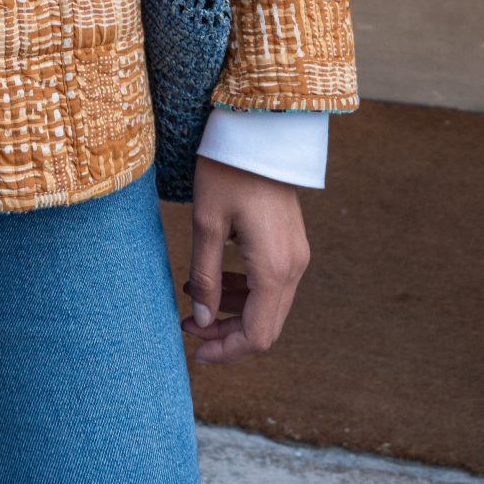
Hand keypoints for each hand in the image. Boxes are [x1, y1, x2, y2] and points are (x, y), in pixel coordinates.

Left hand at [181, 157, 310, 364]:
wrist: (259, 130)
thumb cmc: (228, 170)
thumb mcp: (206, 223)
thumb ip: (205, 277)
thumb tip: (202, 322)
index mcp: (274, 268)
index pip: (257, 336)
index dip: (226, 351)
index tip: (195, 352)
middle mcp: (293, 267)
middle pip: (265, 326)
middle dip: (226, 333)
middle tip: (187, 326)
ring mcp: (296, 255)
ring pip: (268, 305)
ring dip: (233, 311)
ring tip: (193, 299)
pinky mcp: (291, 243)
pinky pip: (270, 283)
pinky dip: (243, 290)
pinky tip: (213, 278)